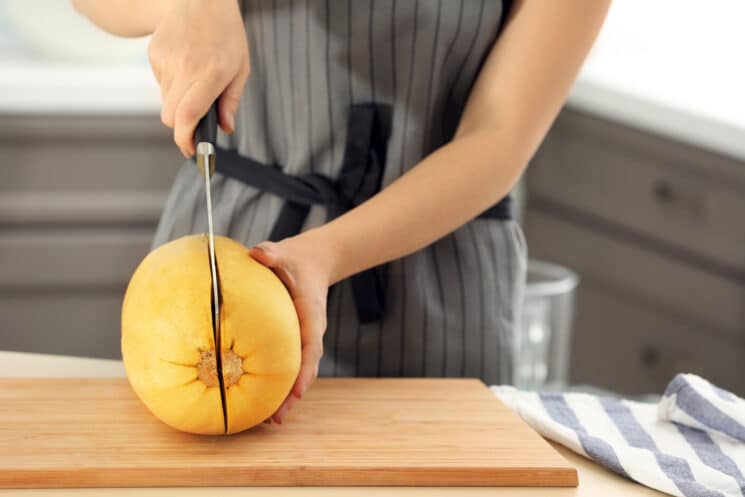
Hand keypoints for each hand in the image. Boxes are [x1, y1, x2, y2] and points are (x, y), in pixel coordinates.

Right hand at [148, 0, 248, 156]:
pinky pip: (160, 85)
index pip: (188, 115)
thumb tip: (226, 128)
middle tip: (195, 129)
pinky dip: (172, 86)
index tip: (191, 150)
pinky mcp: (153, 55)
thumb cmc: (225, 34)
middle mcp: (186, 67)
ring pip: (166, 102)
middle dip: (182, 128)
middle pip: (171, 116)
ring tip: (195, 84)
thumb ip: (231, 101)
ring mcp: (166, 60)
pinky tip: (185, 69)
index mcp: (211, 72)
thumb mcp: (241, 68)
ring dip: (179, 104)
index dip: (186, 139)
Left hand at [248, 234, 332, 423]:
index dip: (304, 371)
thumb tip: (258, 253)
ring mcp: (301, 339)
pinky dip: (276, 384)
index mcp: (311, 315)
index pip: (311, 347)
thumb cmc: (296, 259)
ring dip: (285, 397)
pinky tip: (259, 400)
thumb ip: (273, 254)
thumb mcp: (286, 253)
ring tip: (268, 421)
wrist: (312, 261)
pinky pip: (285, 365)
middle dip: (292, 395)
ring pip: (296, 372)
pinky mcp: (291, 341)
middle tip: (277, 419)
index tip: (296, 391)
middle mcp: (309, 332)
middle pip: (305, 369)